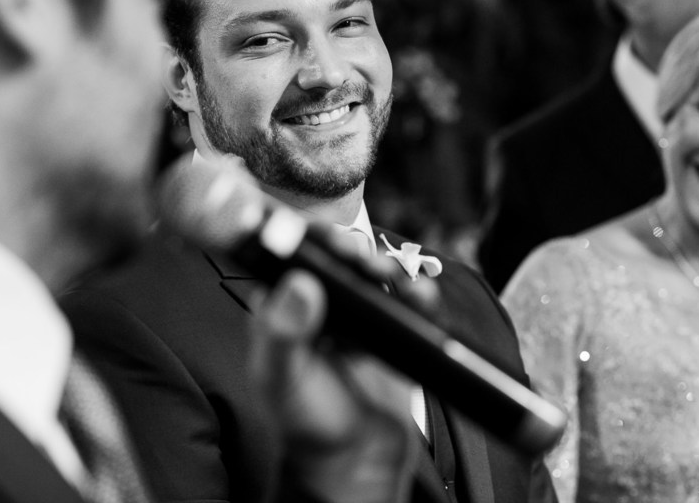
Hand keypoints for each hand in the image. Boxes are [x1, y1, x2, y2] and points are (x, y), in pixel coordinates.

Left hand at [249, 232, 439, 502]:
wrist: (355, 463)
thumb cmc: (307, 424)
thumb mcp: (282, 378)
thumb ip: (282, 333)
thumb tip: (297, 284)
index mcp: (282, 312)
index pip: (289, 259)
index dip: (306, 238)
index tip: (324, 235)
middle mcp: (318, 309)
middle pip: (335, 259)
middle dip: (350, 249)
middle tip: (360, 256)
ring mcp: (357, 319)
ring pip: (371, 274)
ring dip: (383, 264)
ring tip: (388, 273)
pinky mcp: (391, 333)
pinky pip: (404, 301)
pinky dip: (414, 291)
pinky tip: (416, 295)